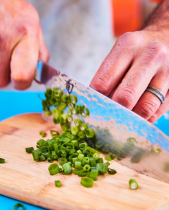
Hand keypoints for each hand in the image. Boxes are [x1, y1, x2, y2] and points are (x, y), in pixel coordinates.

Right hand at [0, 0, 48, 88]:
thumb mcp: (30, 22)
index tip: (20, 80)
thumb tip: (40, 76)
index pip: (22, 75)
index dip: (21, 83)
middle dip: (2, 74)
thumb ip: (38, 50)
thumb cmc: (7, 6)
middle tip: (4, 59)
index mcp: (25, 32)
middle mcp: (2, 36)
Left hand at [90, 1, 168, 122]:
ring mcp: (168, 70)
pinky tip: (139, 117)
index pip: (103, 82)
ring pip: (145, 107)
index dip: (96, 100)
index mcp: (128, 45)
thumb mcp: (120, 53)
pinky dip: (146, 118)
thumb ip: (108, 76)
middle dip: (114, 111)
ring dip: (131, 118)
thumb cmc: (137, 51)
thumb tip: (96, 107)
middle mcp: (151, 55)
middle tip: (107, 118)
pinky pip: (160, 110)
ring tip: (123, 120)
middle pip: (125, 97)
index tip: (93, 108)